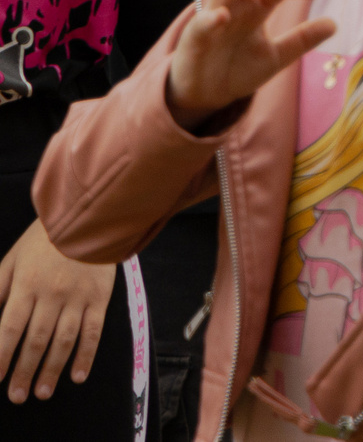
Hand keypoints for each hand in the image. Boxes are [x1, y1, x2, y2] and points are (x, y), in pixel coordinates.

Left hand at [0, 219, 113, 403]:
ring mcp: (78, 298)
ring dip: (52, 369)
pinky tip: (78, 375)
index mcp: (27, 285)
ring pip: (63, 341)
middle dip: (25, 371)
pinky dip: (86, 355)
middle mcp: (52, 295)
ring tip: (43, 393)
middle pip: (36, 340)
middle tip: (18, 396)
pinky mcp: (100, 299)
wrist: (89, 219)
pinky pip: (93, 331)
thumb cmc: (44, 240)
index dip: (1, 355)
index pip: (10, 328)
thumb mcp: (12, 259)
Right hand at [165, 0, 335, 131]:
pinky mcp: (195, 39)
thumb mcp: (275, 56)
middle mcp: (236, 7)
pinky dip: (210, 20)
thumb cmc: (238, 68)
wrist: (207, 95)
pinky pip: (201, 26)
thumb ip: (301, 39)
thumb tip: (335, 23)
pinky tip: (221, 15)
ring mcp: (214, 20)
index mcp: (256, 9)